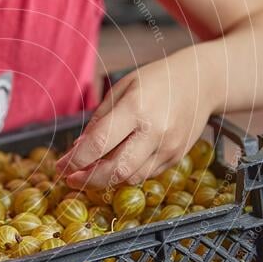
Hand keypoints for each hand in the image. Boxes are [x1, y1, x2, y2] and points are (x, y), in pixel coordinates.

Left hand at [56, 59, 215, 190]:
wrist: (202, 81)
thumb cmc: (156, 81)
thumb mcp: (122, 89)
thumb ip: (99, 121)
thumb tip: (78, 151)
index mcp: (136, 108)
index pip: (99, 144)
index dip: (75, 160)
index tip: (60, 166)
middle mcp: (155, 131)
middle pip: (115, 170)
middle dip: (88, 179)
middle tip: (71, 179)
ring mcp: (169, 147)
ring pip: (129, 178)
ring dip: (105, 180)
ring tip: (89, 172)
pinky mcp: (176, 157)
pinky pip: (144, 174)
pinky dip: (125, 174)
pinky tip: (115, 165)